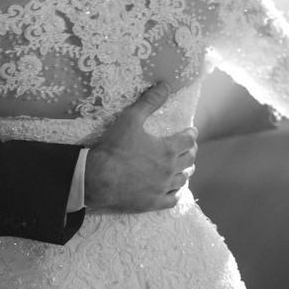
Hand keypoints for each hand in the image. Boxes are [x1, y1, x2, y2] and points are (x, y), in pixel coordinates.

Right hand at [83, 83, 197, 212]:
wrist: (97, 179)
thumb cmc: (114, 148)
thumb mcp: (131, 119)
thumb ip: (149, 102)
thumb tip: (165, 85)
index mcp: (168, 149)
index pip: (188, 140)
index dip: (191, 134)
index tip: (191, 132)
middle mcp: (169, 170)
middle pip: (189, 160)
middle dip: (190, 151)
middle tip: (188, 148)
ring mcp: (162, 188)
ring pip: (182, 179)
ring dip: (184, 171)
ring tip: (183, 167)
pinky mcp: (153, 203)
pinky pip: (172, 199)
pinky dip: (175, 193)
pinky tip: (174, 189)